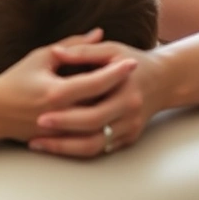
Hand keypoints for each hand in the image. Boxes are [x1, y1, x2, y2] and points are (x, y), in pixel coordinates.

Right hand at [0, 30, 138, 141]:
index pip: (95, 82)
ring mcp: (61, 133)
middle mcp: (60, 115)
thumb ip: (71, 46)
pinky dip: (103, 129)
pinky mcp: (61, 143)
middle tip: (138, 82)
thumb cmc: (15, 80)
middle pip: (103, 107)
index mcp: (56, 93)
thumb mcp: (40, 57)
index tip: (132, 62)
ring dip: (116, 114)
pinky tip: (113, 117)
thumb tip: (97, 33)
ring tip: (129, 98)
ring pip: (99, 128)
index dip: (116, 71)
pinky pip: (89, 141)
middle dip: (123, 93)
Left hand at [28, 42, 171, 156]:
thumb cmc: (131, 60)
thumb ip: (83, 50)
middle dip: (61, 133)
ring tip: (38, 144)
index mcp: (125, 87)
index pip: (92, 105)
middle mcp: (131, 110)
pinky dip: (78, 150)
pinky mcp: (129, 138)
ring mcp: (131, 126)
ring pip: (95, 146)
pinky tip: (56, 146)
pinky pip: (101, 149)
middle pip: (92, 128)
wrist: (163, 80)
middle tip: (35, 133)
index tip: (40, 114)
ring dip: (65, 148)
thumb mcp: (110, 49)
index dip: (66, 110)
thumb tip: (57, 51)